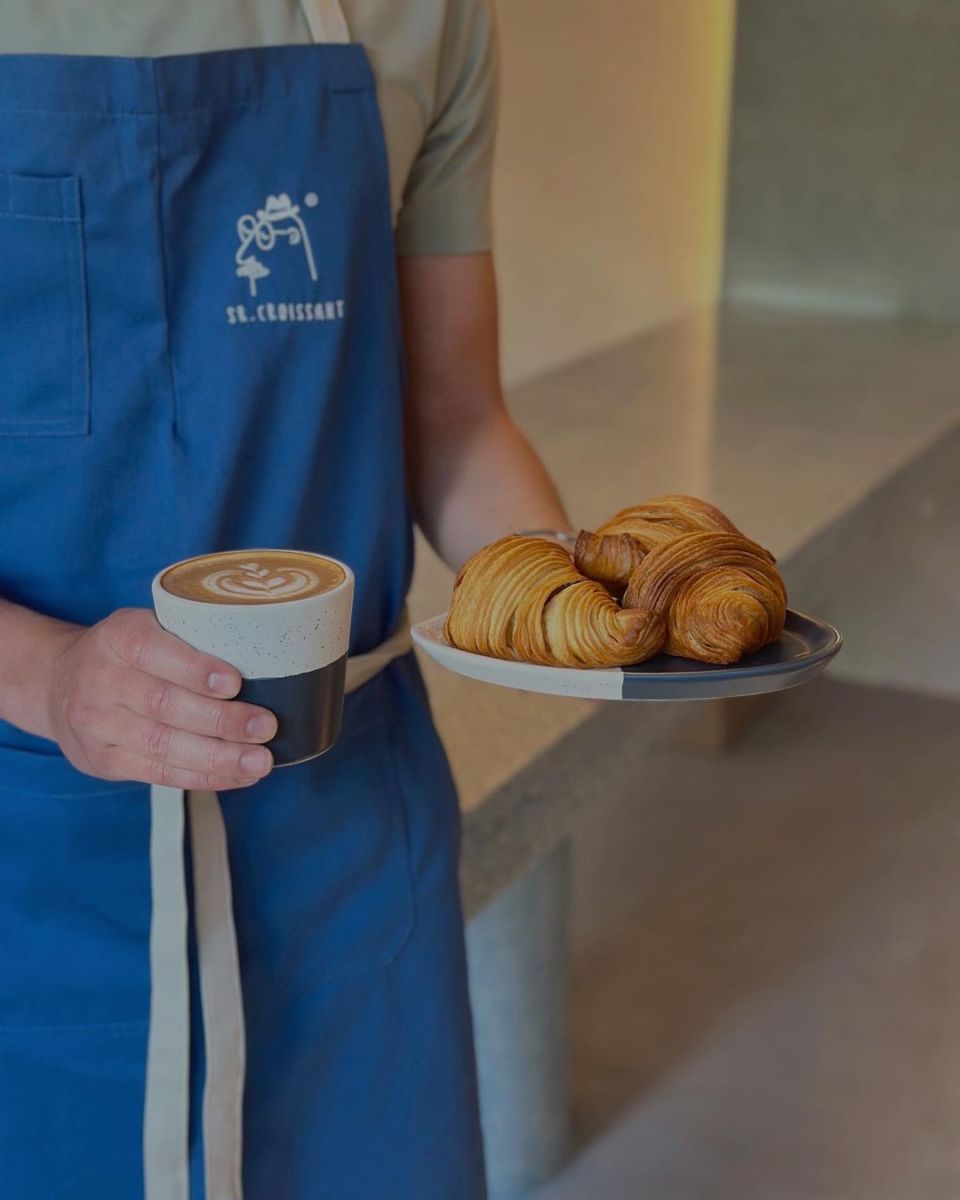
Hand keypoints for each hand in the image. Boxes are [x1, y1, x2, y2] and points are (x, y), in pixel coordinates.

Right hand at [43, 608, 276, 791]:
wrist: (59, 683)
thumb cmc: (128, 653)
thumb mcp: (147, 626)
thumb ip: (191, 637)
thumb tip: (268, 661)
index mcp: (118, 635)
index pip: (152, 650)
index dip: (194, 669)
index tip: (235, 683)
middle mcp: (100, 677)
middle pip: (163, 704)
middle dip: (221, 720)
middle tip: (266, 726)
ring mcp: (95, 722)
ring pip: (161, 745)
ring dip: (218, 757)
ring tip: (260, 761)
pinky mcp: (101, 760)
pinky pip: (157, 773)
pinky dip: (203, 777)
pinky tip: (237, 776)